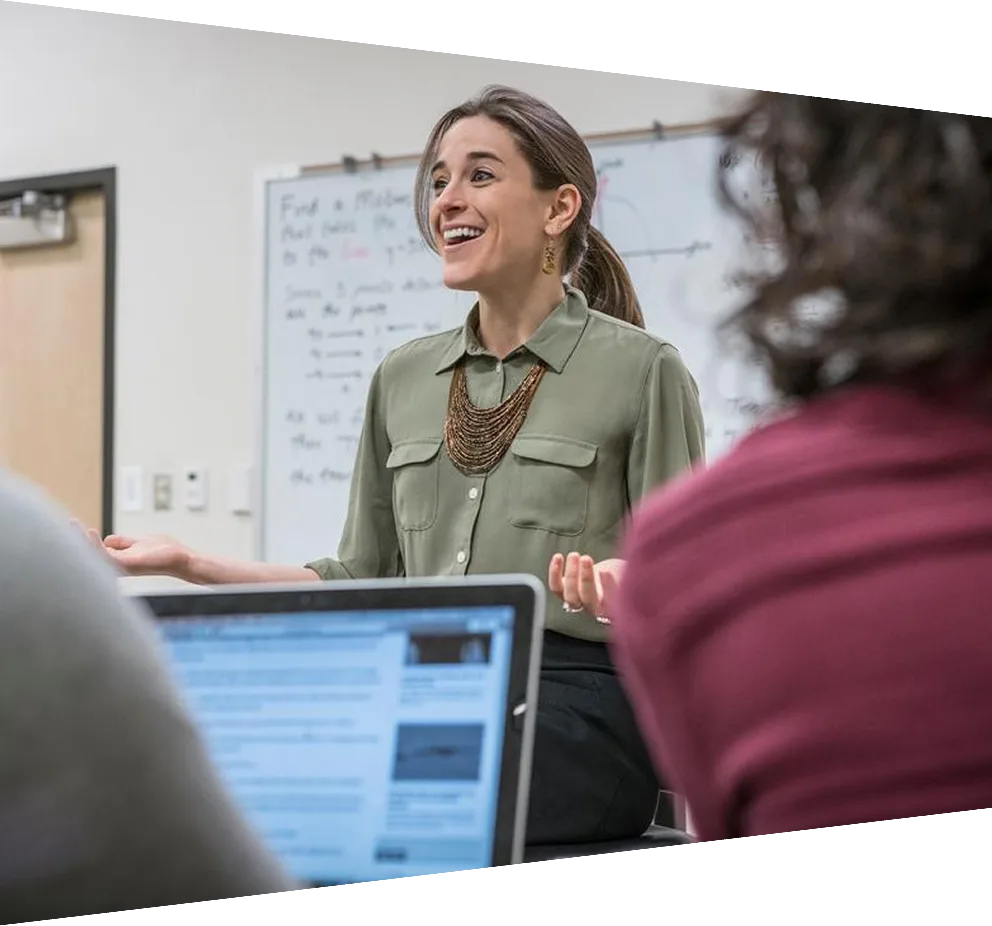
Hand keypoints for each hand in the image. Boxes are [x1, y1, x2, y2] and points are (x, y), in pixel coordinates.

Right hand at [72, 521, 190, 577]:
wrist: (181, 559)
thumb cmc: (164, 553)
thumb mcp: (138, 542)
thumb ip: (123, 542)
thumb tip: (107, 539)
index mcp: (118, 561)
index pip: (94, 550)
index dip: (83, 539)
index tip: (72, 525)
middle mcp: (116, 566)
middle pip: (91, 554)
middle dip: (76, 540)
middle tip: (65, 524)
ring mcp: (121, 567)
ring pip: (94, 555)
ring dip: (81, 541)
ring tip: (72, 526)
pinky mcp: (127, 565)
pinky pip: (106, 556)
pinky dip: (95, 545)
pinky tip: (90, 533)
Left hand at [548, 553, 625, 623]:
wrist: (607, 578)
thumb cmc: (621, 575)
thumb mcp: (628, 574)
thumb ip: (629, 574)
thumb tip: (630, 567)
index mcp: (615, 607)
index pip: (611, 603)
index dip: (607, 588)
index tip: (606, 571)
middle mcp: (595, 609)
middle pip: (587, 599)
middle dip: (585, 578)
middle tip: (586, 559)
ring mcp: (579, 601)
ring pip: (570, 595)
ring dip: (570, 574)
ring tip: (575, 555)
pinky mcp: (565, 592)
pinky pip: (556, 587)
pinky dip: (554, 572)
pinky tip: (558, 557)